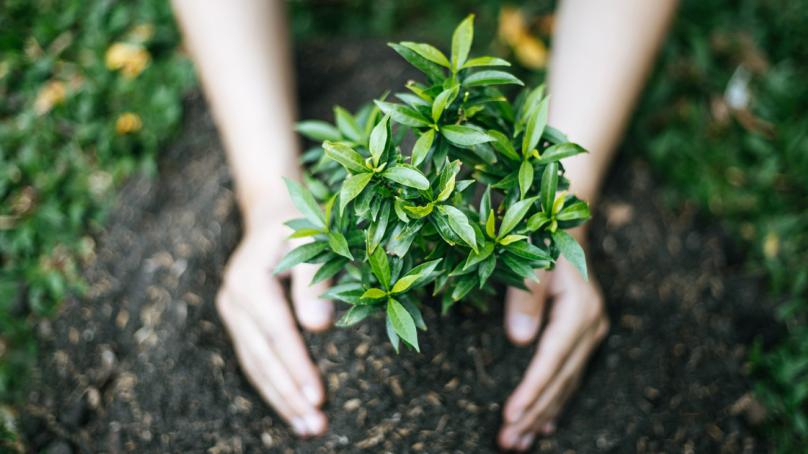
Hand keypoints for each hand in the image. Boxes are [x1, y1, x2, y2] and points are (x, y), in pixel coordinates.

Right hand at [216, 205, 332, 436]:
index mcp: (249, 279)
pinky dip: (272, 386)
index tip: (319, 397)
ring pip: (255, 365)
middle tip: (316, 425)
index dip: (298, 367)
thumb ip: (315, 281)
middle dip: (289, 394)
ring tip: (307, 428)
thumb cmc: (300, 223)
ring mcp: (232, 313)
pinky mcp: (239, 322)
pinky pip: (254, 360)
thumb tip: (319, 328)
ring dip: (280, 399)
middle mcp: (234, 299)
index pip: (277, 333)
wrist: (272, 213)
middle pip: (262, 356)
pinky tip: (291, 409)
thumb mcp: (313, 240)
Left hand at [497, 236, 608, 450]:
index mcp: (579, 311)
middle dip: (533, 413)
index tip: (510, 416)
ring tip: (520, 442)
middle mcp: (591, 326)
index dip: (531, 391)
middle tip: (508, 441)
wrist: (566, 227)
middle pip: (560, 380)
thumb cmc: (543, 241)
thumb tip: (520, 341)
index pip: (551, 361)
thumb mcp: (531, 263)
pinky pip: (570, 377)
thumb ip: (526, 300)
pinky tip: (545, 426)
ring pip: (566, 383)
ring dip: (543, 414)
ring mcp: (592, 333)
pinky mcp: (586, 336)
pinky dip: (556, 402)